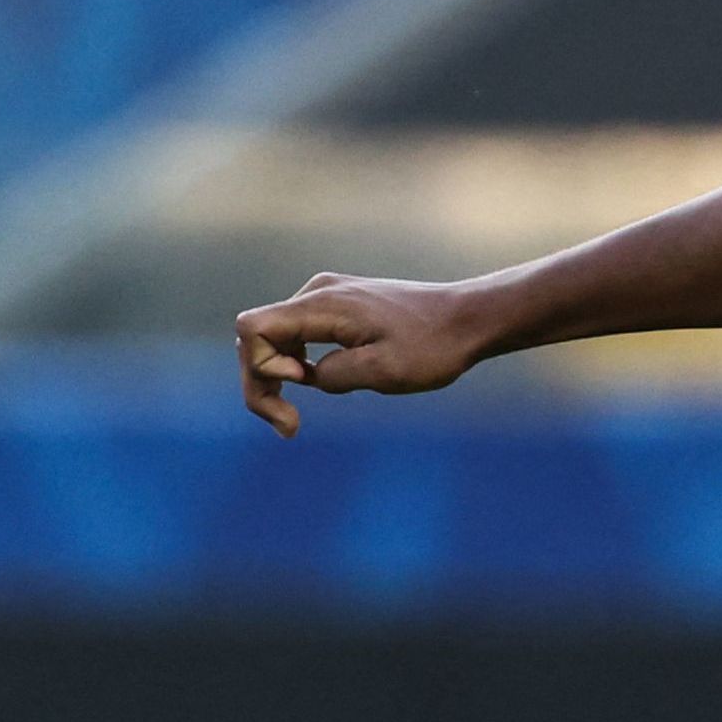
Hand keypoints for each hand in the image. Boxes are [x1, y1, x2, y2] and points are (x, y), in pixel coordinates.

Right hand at [237, 274, 492, 435]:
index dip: (261, 367)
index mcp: (324, 305)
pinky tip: (315, 387)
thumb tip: (307, 377)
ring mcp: (325, 298)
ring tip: (294, 420)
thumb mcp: (384, 372)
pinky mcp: (336, 307)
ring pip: (273, 340)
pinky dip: (292, 368)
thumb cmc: (432, 346)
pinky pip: (294, 337)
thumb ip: (333, 375)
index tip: (302, 385)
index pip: (253, 329)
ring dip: (275, 380)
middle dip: (261, 384)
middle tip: (289, 428)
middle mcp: (317, 293)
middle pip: (256, 338)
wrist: (468, 319)